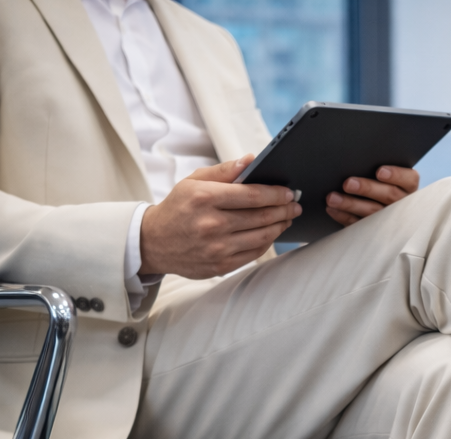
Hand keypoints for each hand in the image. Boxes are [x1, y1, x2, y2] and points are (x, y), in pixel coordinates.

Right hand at [139, 154, 300, 277]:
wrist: (155, 243)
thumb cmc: (178, 208)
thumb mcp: (193, 182)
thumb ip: (224, 171)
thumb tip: (250, 160)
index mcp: (203, 198)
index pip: (250, 195)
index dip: (275, 194)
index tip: (288, 192)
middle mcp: (211, 224)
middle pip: (260, 217)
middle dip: (283, 210)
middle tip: (295, 205)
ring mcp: (217, 248)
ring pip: (261, 236)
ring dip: (279, 226)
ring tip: (287, 218)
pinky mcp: (221, 265)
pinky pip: (254, 253)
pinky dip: (267, 242)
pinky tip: (272, 233)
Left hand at [325, 165, 419, 225]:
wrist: (378, 209)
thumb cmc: (381, 183)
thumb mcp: (386, 175)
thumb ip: (377, 166)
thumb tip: (356, 155)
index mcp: (408, 186)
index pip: (409, 179)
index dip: (396, 175)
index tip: (380, 172)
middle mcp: (402, 203)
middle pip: (389, 195)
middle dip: (367, 188)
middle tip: (348, 183)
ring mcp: (389, 219)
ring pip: (373, 212)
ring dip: (351, 204)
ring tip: (333, 198)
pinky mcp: (374, 230)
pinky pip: (359, 224)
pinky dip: (344, 216)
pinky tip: (332, 209)